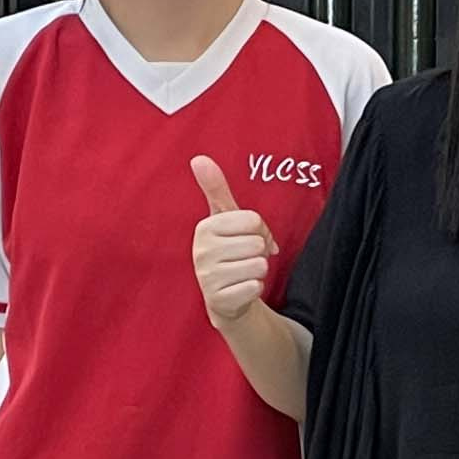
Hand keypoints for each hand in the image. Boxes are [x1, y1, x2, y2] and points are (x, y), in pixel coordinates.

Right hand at [190, 156, 276, 331]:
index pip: (253, 220)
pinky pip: (255, 287)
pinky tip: (241, 289)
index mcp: (205, 228)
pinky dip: (255, 288)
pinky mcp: (219, 300)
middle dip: (259, 251)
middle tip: (245, 258)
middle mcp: (201, 251)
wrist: (225, 297)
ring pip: (259, 265)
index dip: (260, 230)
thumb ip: (215, 188)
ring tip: (242, 273)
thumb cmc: (229, 251)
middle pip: (257, 243)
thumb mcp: (224, 218)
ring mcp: (207, 277)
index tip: (248, 238)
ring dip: (258, 271)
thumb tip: (198, 158)